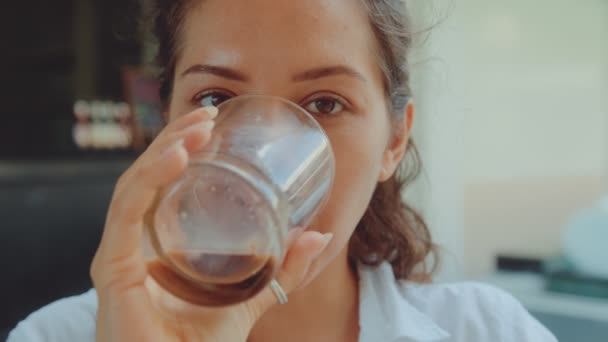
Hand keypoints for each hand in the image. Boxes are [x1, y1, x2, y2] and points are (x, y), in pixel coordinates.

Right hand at [90, 106, 331, 341]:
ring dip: (165, 148)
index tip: (213, 123)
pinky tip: (178, 156)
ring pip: (134, 185)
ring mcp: (119, 255)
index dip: (182, 148)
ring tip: (198, 126)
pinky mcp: (113, 270)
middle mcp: (131, 246)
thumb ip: (282, 272)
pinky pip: (125, 213)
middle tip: (209, 114)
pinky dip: (149, 179)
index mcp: (155, 247)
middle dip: (175, 139)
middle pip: (147, 177)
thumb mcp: (251, 301)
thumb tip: (319, 235)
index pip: (161, 185)